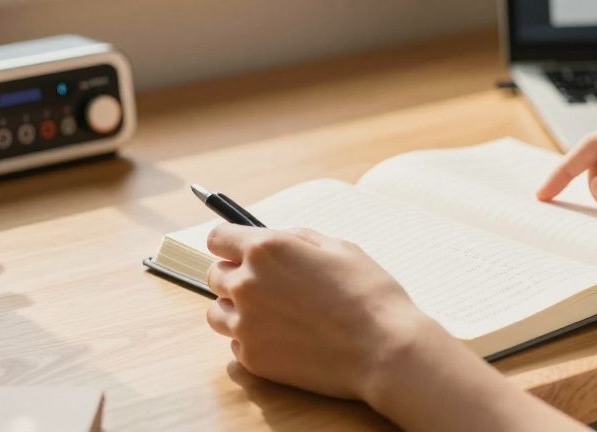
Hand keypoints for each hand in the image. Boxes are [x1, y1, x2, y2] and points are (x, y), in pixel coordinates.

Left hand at [204, 224, 441, 400]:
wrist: (383, 349)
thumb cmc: (368, 293)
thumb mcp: (338, 247)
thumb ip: (299, 239)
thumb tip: (281, 239)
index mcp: (265, 249)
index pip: (217, 238)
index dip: (230, 242)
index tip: (239, 249)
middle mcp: (247, 284)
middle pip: (214, 275)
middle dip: (235, 274)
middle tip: (267, 284)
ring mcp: (246, 325)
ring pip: (217, 312)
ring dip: (236, 309)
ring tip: (272, 314)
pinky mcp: (253, 358)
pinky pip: (235, 343)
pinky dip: (252, 339)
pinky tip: (283, 338)